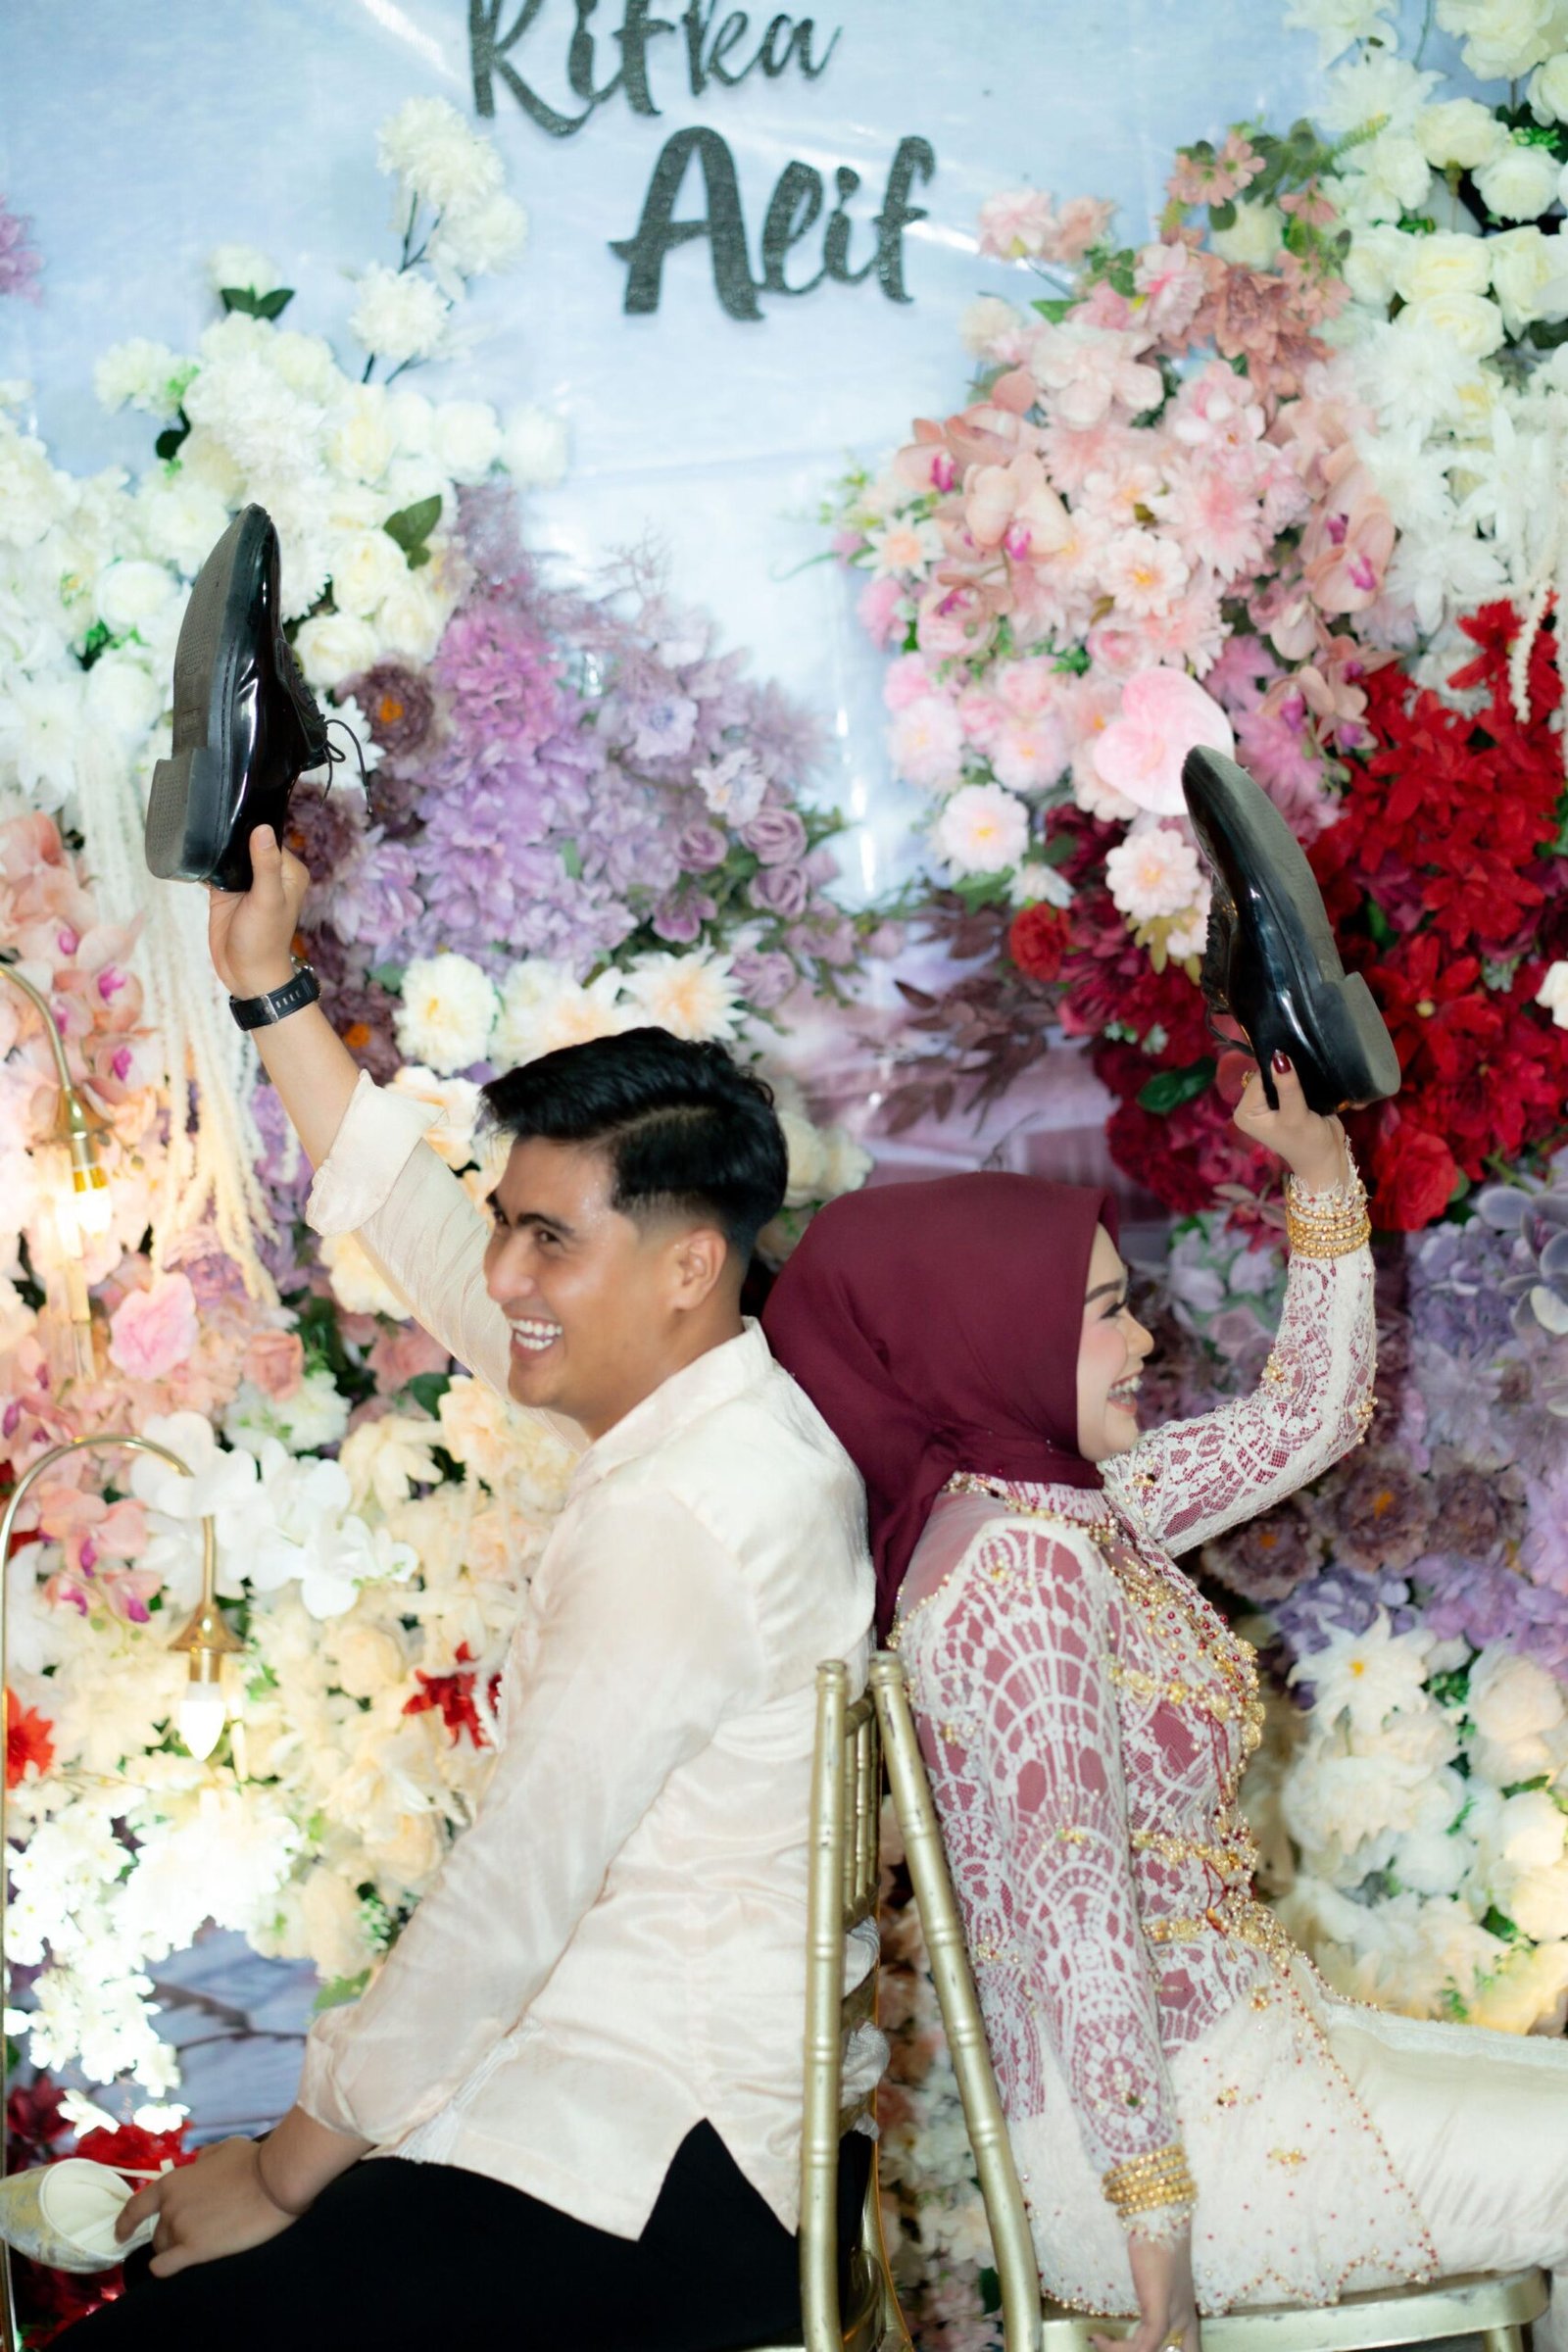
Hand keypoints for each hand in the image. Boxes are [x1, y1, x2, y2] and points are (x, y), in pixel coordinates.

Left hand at [116, 2136, 296, 2277]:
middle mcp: (170, 2208)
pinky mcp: (195, 2250)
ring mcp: (180, 2230)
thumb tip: (197, 2164)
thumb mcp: (222, 2149)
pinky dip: (165, 2268)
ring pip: (164, 2248)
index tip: (121, 2234)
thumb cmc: (250, 2161)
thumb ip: (203, 2159)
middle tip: (193, 2231)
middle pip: (157, 2232)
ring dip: (174, 2248)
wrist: (272, 2181)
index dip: (125, 2222)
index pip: (136, 2207)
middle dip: (169, 2233)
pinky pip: (166, 2267)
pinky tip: (172, 2267)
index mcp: (172, 2183)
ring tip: (197, 2244)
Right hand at [208, 825, 310, 999]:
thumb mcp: (267, 899)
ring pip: (231, 855)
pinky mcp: (226, 891)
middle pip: (248, 842)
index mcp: (289, 872)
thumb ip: (265, 865)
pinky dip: (207, 864)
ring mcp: (246, 882)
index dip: (254, 827)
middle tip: (213, 823)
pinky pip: (216, 869)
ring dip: (219, 849)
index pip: (272, 837)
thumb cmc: (264, 941)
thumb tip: (263, 829)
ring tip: (202, 837)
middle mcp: (270, 873)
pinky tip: (195, 856)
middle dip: (233, 836)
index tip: (234, 817)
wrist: (245, 974)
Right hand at [1092, 2228, 1199, 2351]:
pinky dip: (1118, 2349)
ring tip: (1100, 2343)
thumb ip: (1152, 2292)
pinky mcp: (1160, 2312)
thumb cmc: (1157, 2238)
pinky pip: (1143, 2348)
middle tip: (1115, 2346)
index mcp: (1188, 2314)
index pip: (1188, 2350)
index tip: (1127, 2344)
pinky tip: (1098, 2339)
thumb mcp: (1157, 2273)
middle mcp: (1185, 2320)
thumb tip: (1135, 2302)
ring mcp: (1174, 2317)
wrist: (1160, 2216)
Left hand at [1231, 1052, 1347, 1193]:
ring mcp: (1267, 1103)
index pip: (1257, 1077)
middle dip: (1284, 1071)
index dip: (1276, 1070)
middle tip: (1305, 1071)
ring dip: (1293, 1072)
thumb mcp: (1296, 1116)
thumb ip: (1287, 1087)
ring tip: (1309, 1074)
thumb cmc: (1308, 1142)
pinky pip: (1288, 1079)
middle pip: (1266, 1074)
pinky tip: (1310, 1078)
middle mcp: (1252, 1106)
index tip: (1297, 1067)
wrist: (1327, 1159)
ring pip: (1278, 1075)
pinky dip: (1299, 1077)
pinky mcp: (1283, 1101)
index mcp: (1245, 1112)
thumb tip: (1279, 1057)